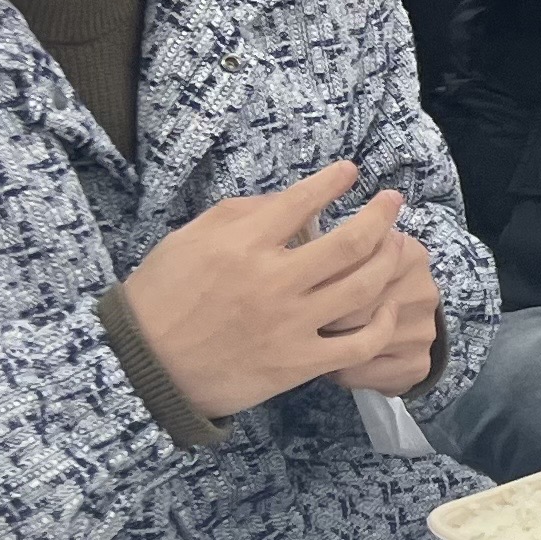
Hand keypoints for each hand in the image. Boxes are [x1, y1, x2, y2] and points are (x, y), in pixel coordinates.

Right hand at [115, 163, 431, 416]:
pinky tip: (385, 306)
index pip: (302, 202)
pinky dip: (380, 323)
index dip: (333, 182)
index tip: (349, 172)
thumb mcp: (187, 239)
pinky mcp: (298, 363)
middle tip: (394, 201)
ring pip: (363, 288)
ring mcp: (289, 325)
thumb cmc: (162, 297)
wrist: (143, 367)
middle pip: (350, 242)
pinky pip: (358, 344)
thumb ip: (239, 214)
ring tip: (398, 245)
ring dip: (389, 260)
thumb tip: (288, 199)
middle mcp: (272, 281)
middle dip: (382, 215)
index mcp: (242, 245)